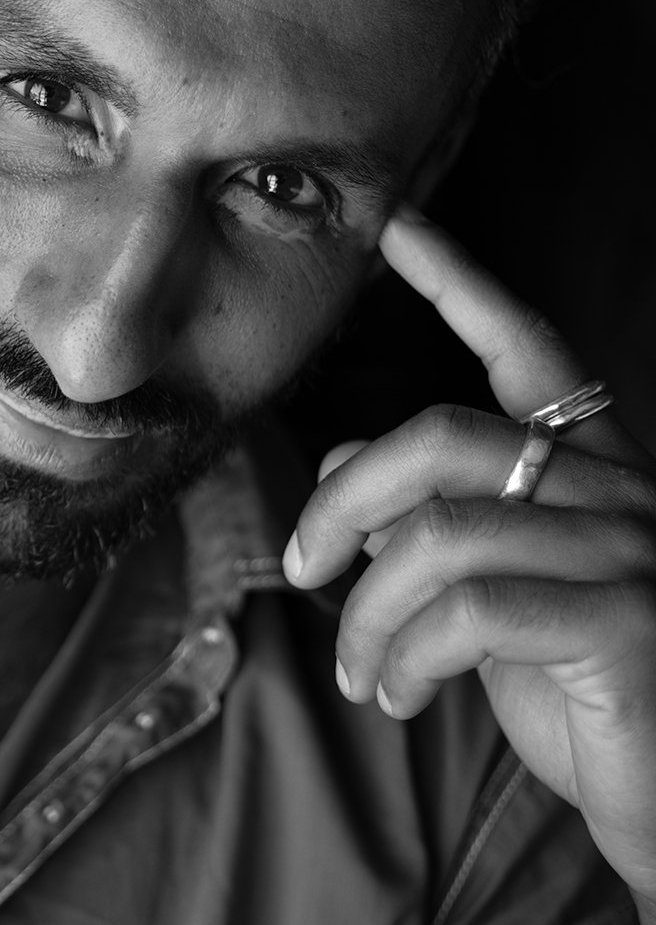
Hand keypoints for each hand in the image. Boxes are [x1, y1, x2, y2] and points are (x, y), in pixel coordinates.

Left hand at [283, 203, 655, 900]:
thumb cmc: (575, 692)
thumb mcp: (485, 596)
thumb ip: (426, 521)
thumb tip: (337, 460)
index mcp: (589, 471)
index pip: (530, 350)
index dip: (462, 285)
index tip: (396, 227)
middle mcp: (620, 492)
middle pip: (440, 438)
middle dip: (341, 501)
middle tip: (301, 570)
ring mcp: (629, 555)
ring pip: (438, 534)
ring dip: (364, 613)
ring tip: (357, 672)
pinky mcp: (624, 626)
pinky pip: (466, 612)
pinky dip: (401, 658)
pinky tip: (394, 697)